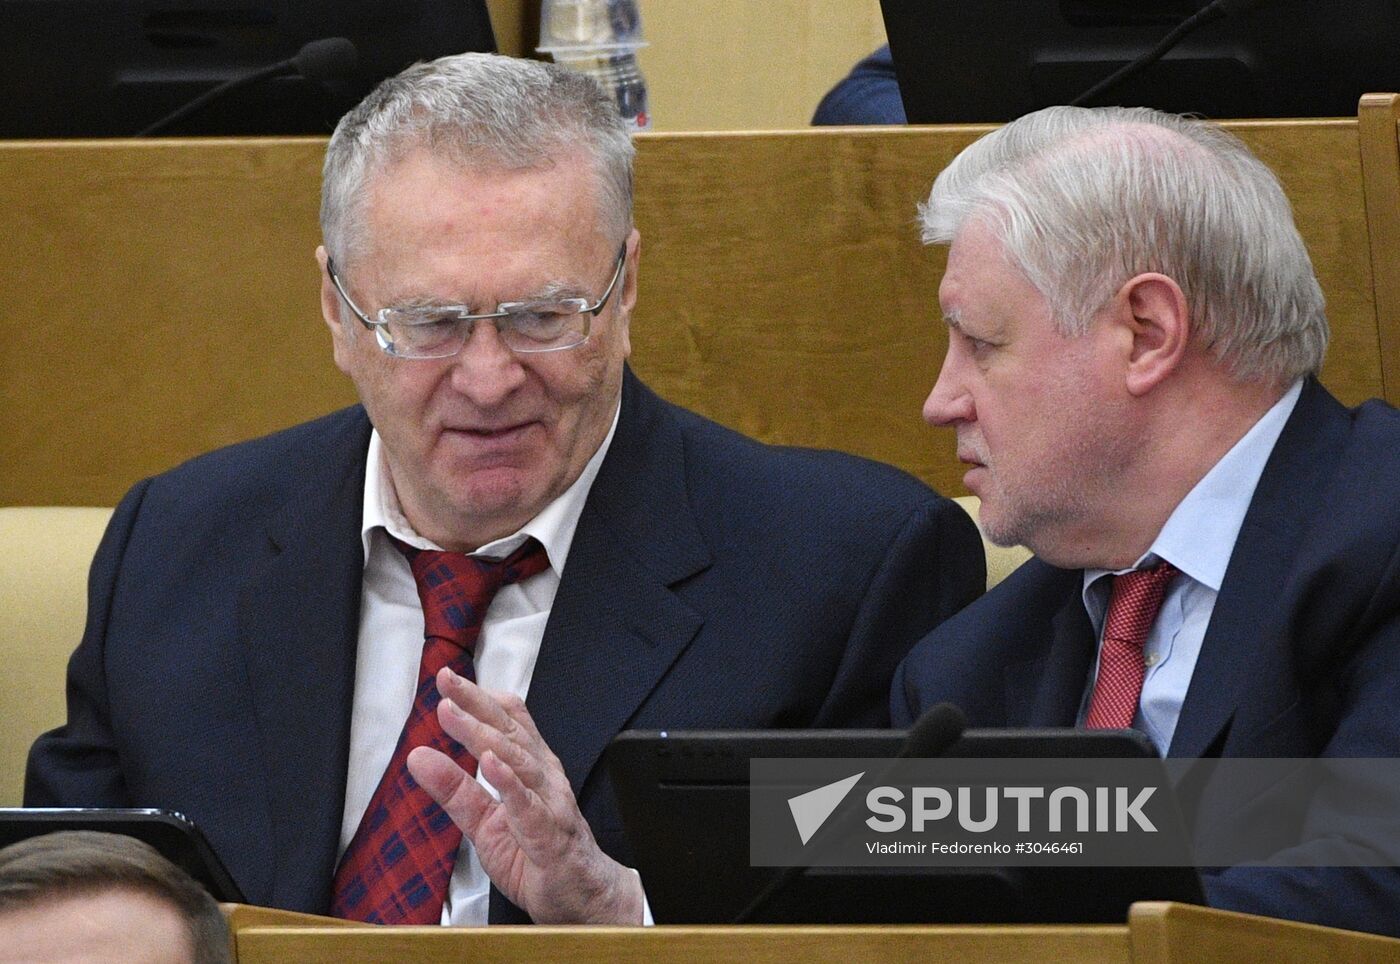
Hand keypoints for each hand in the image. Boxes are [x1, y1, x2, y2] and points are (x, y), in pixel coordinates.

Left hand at [405, 667, 644, 923]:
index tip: (448, 680)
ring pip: (517, 763)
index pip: (507, 723)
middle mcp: (543, 779)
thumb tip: (419, 757)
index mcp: (530, 770)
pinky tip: (490, 765)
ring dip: (484, 736)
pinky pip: (528, 807)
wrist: (582, 899)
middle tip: (446, 684)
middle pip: (509, 733)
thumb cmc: (536, 856)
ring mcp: (549, 805)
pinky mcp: (549, 837)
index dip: (479, 698)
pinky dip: (509, 785)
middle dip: (476, 705)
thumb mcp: (483, 822)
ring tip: (455, 716)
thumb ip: (454, 789)